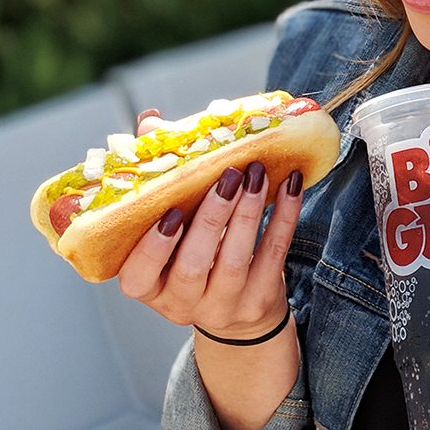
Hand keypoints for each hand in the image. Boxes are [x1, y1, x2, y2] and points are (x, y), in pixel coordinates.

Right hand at [116, 112, 301, 339]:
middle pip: (192, 265)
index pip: (138, 276)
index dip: (153, 246)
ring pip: (234, 261)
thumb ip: (157, 175)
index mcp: (149, 286)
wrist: (237, 310)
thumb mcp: (170, 226)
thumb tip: (151, 119)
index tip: (172, 211)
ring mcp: (222, 306)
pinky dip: (284, 218)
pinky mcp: (259, 300)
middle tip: (228, 175)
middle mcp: (180, 303)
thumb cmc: (192, 252)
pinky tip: (291, 186)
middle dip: (211, 217)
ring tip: (256, 173)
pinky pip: (273, 255)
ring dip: (248, 212)